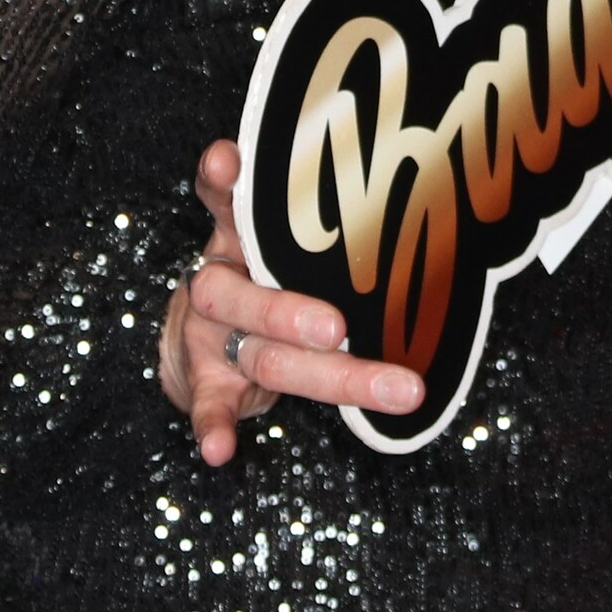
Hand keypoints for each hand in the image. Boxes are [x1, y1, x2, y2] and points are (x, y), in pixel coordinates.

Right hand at [154, 140, 424, 463]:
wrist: (191, 341)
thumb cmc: (260, 279)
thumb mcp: (275, 241)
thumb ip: (317, 219)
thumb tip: (420, 191)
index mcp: (238, 238)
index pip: (227, 202)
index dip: (226, 182)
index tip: (229, 160)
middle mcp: (218, 282)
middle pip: (251, 296)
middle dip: (290, 312)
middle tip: (338, 328)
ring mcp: (209, 335)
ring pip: (261, 354)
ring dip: (314, 374)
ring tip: (370, 386)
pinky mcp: (204, 381)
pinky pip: (209, 406)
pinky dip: (214, 427)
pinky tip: (222, 450)